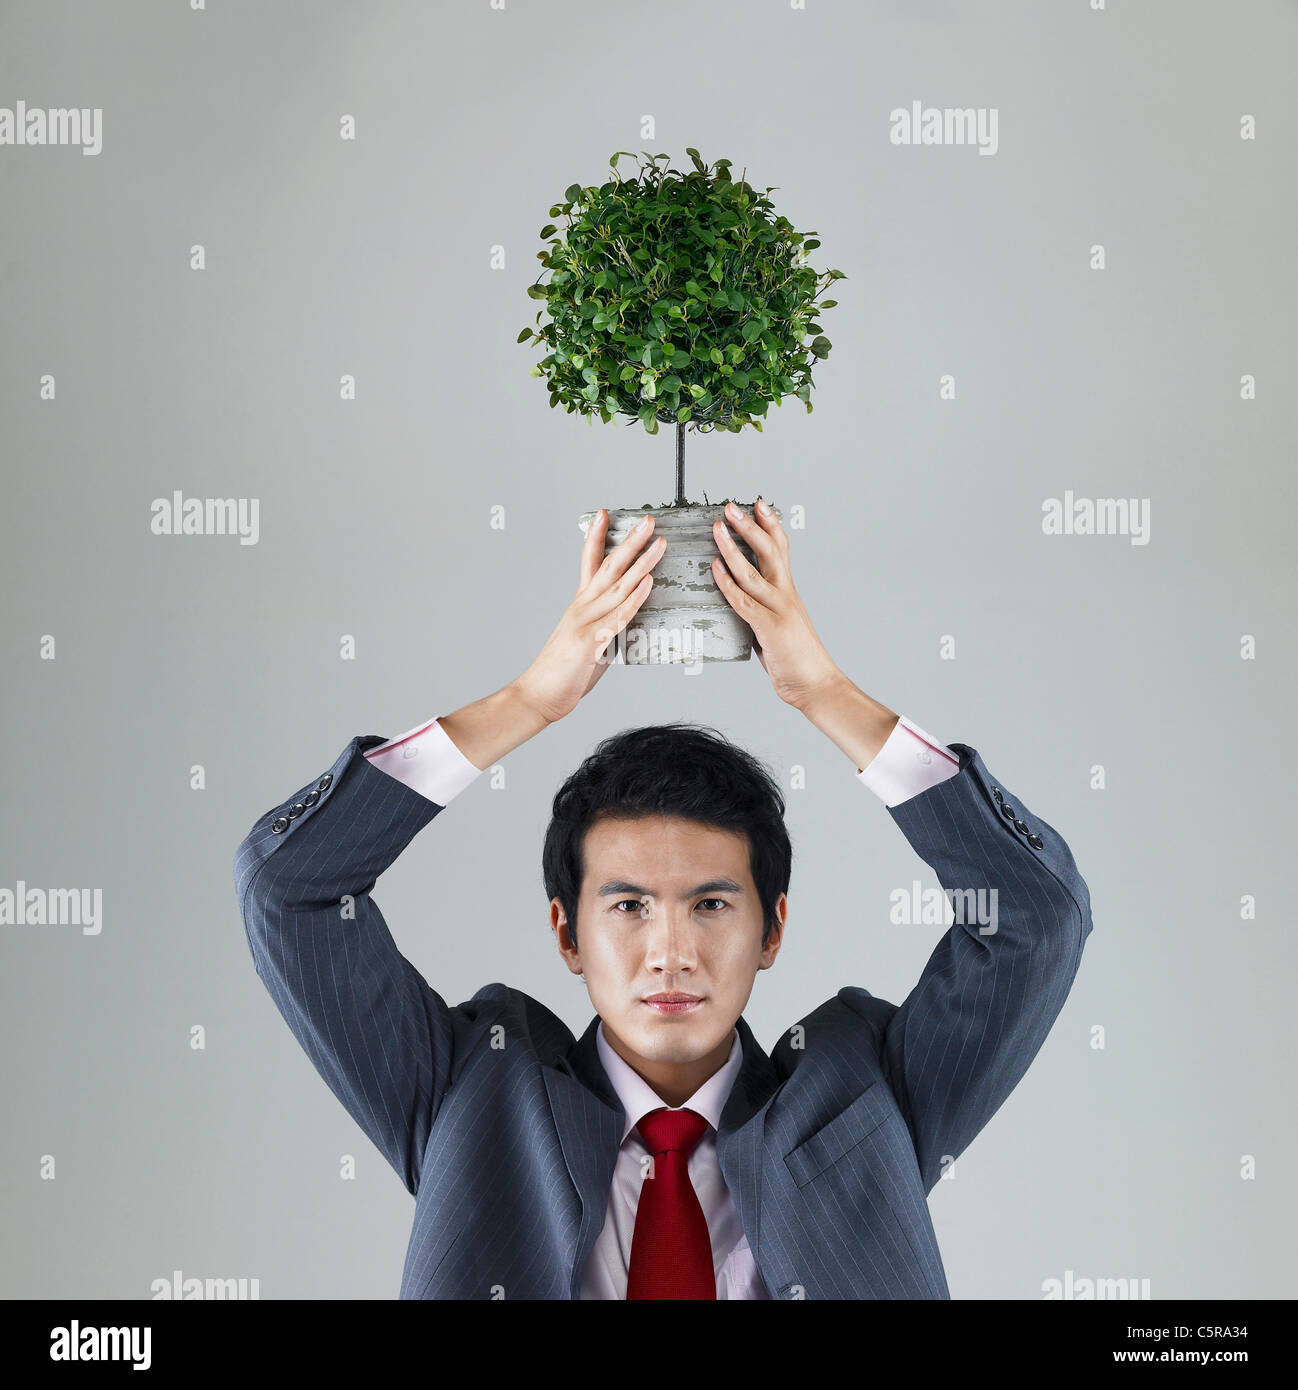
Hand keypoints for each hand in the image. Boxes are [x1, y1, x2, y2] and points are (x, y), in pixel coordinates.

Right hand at [512, 510, 665, 723]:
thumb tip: (626, 619)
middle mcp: (582, 607)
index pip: (588, 562)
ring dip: (641, 562)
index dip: (596, 537)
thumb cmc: (562, 672)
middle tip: (648, 520)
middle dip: (630, 541)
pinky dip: (634, 597)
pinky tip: (647, 582)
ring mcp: (586, 622)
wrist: (538, 695)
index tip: (605, 514)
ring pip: (619, 585)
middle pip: (609, 566)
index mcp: (580, 605)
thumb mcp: (587, 642)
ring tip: (659, 544)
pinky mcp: (591, 641)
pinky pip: (618, 615)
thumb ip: (605, 627)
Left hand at [711, 499, 843, 710]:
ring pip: (753, 572)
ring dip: (732, 549)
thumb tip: (740, 600)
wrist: (815, 684)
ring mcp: (778, 610)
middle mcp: (785, 595)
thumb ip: (761, 609)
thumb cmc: (796, 658)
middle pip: (769, 551)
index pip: (782, 548)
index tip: (758, 504)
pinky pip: (744, 602)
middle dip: (749, 526)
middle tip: (731, 507)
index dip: (770, 524)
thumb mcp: (778, 625)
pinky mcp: (770, 628)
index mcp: (788, 591)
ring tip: (717, 530)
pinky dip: (728, 583)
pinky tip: (716, 569)